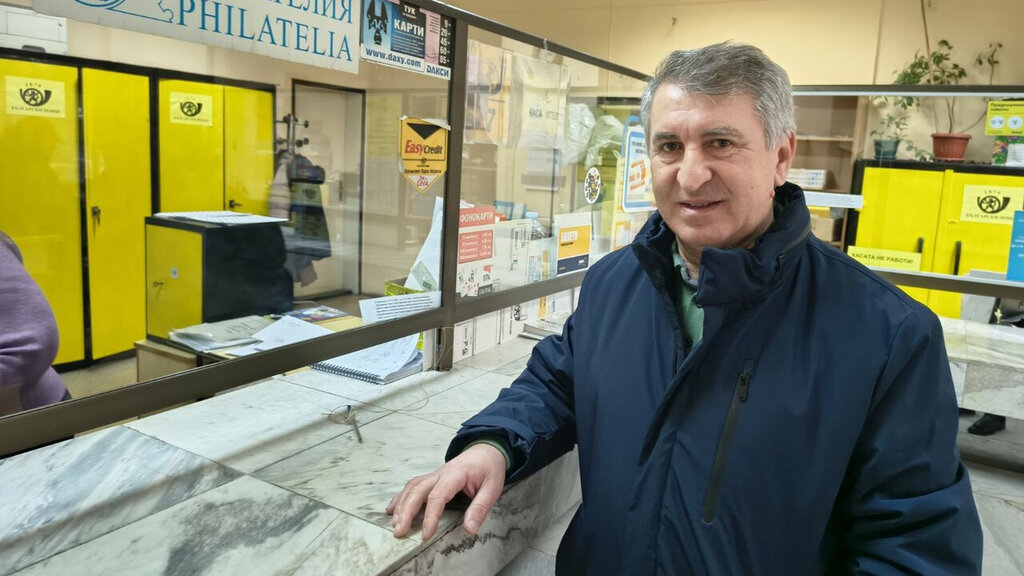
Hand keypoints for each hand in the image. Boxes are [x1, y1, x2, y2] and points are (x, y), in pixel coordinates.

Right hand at [387, 443, 506, 539]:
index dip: (430, 516)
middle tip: (400, 532)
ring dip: (401, 506)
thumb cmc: (489, 469)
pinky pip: (412, 486)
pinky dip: (400, 498)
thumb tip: (469, 529)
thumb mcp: (493, 488)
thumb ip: (480, 508)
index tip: (425, 534)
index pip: (438, 496)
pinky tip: (391, 510)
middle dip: (406, 512)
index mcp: (455, 475)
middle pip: (417, 491)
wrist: (486, 450)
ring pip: (411, 488)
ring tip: (395, 525)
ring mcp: (434, 475)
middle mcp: (440, 473)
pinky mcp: (431, 478)